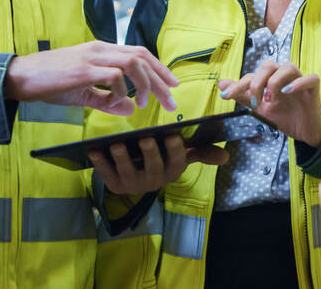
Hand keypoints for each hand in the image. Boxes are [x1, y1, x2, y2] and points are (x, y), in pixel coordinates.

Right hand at [4, 40, 177, 115]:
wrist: (21, 77)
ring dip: (144, 84)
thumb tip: (131, 108)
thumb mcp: (84, 94)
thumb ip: (108, 101)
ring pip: (133, 62)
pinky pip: (113, 76)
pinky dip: (120, 91)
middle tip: (171, 99)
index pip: (140, 53)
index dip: (159, 68)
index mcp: (102, 50)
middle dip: (161, 79)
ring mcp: (92, 57)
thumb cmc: (50, 83)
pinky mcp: (83, 69)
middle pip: (142, 57)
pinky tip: (116, 103)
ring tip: (145, 103)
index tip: (172, 85)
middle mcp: (101, 49)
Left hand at [88, 134, 228, 195]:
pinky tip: (92, 150)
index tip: (172, 135)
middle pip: (153, 167)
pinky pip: (106, 175)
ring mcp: (134, 184)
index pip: (177, 161)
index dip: (175, 149)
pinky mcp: (115, 186)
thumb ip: (202, 153)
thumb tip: (227, 155)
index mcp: (172, 170)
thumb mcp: (182, 156)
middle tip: (145, 137)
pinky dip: (99, 163)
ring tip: (116, 144)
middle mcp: (154, 181)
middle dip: (149, 153)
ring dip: (122, 159)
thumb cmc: (162, 159)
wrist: (137, 179)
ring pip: (128, 172)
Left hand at [217, 60, 320, 146]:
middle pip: (269, 65)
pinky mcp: (314, 88)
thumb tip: (221, 84)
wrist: (305, 131)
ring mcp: (300, 80)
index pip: (252, 75)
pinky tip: (288, 92)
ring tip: (270, 99)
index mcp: (271, 78)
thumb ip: (243, 95)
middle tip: (255, 101)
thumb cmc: (285, 115)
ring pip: (288, 67)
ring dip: (275, 81)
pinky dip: (299, 82)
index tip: (226, 97)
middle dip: (257, 82)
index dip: (238, 85)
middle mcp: (284, 76)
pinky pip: (310, 78)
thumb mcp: (260, 108)